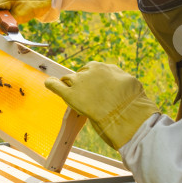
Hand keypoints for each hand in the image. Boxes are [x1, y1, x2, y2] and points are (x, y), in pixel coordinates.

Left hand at [45, 61, 159, 149]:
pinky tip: (49, 83)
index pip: (90, 70)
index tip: (91, 88)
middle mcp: (89, 71)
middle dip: (80, 84)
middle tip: (85, 96)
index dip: (90, 80)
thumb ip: (116, 79)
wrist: (128, 115)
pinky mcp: (70, 94)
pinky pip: (56, 85)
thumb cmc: (132, 102)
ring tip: (70, 94)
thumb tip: (114, 81)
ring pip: (68, 80)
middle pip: (78, 75)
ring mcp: (79, 82)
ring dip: (69, 87)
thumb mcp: (128, 82)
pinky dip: (51, 84)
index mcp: (102, 67)